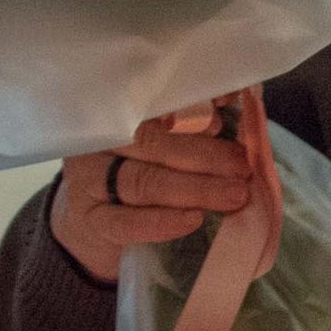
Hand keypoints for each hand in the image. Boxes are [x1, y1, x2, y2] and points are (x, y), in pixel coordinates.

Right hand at [49, 106, 253, 284]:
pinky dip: (161, 222)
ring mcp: (88, 182)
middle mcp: (97, 143)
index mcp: (114, 115)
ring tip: (234, 195)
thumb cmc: (134, 174)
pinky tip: (193, 220)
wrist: (89, 226)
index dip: (192, 107)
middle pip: (151, 144)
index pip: (153, 105)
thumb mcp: (154, 146)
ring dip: (194, 189)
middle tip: (242, 167)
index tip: (225, 111)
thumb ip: (185, 129)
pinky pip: (126, 223)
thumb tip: (223, 115)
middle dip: (204, 155)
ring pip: (143, 182)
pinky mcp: (91, 221)